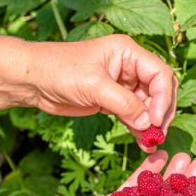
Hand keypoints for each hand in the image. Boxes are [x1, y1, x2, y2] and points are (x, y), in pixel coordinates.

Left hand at [26, 35, 176, 151]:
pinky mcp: (115, 100)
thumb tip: (147, 123)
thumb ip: (124, 104)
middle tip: (158, 134)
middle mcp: (130, 66)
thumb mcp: (93, 85)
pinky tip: (142, 142)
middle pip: (160, 90)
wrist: (33, 80)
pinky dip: (140, 128)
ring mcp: (124, 84)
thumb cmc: (58, 70)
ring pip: (149, 105)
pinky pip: (135, 115)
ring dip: (151, 124)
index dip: (162, 98)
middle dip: (161, 112)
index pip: (160, 74)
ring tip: (151, 143)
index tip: (154, 120)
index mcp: (128, 52)